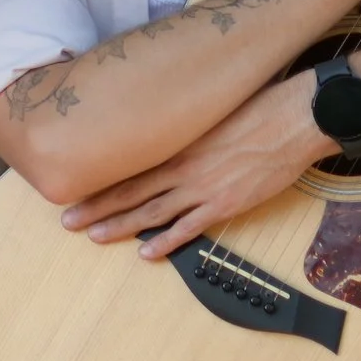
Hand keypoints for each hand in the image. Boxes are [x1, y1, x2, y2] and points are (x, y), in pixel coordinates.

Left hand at [59, 73, 326, 257]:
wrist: (292, 120)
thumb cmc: (255, 107)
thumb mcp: (208, 110)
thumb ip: (184, 123)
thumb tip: (163, 120)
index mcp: (175, 143)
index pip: (127, 165)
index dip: (99, 179)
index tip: (73, 187)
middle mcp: (181, 167)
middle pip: (129, 191)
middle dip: (96, 208)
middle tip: (68, 221)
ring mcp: (202, 188)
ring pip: (151, 212)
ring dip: (121, 226)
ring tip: (94, 237)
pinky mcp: (225, 204)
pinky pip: (189, 228)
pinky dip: (166, 242)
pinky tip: (146, 253)